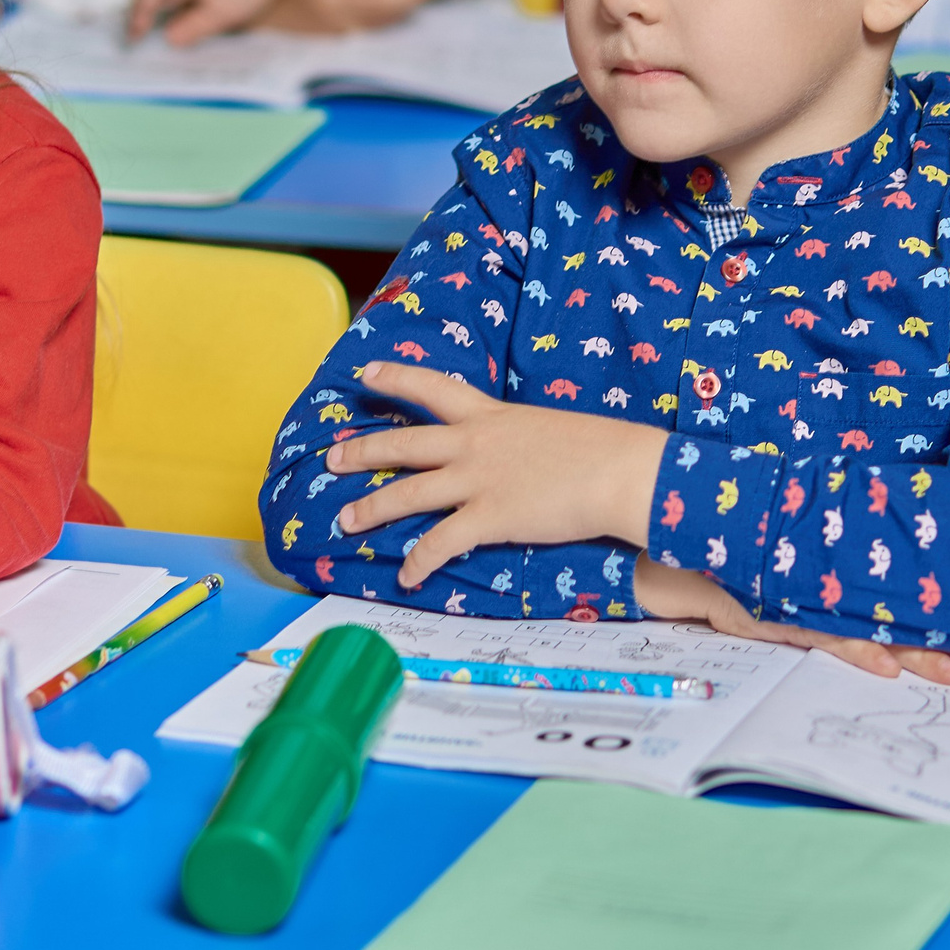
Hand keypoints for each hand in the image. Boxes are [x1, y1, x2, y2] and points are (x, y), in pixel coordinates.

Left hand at [323, 360, 664, 588]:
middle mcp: (473, 443)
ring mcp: (477, 479)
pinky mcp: (488, 517)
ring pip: (408, 492)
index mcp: (490, 415)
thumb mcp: (547, 429)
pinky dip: (419, 562)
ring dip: (372, 508)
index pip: (433, 386)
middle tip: (330, 459)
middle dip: (361, 452)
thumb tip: (515, 454)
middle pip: (402, 444)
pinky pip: (441, 542)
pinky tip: (406, 576)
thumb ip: (518, 440)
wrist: (619, 470)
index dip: (397, 377)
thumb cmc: (599, 449)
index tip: (367, 373)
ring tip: (345, 520)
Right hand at [633, 561, 949, 684]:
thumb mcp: (784, 567)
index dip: (937, 615)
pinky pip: (820, 636)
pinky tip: (883, 667)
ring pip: (866, 629)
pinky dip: (853, 651)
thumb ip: (825, 572)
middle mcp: (820, 585)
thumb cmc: (731, 559)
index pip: (893, 597)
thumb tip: (878, 592)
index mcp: (830, 573)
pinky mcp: (772, 614)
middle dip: (942, 640)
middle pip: (891, 615)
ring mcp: (798, 601)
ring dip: (912, 653)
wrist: (669, 553)